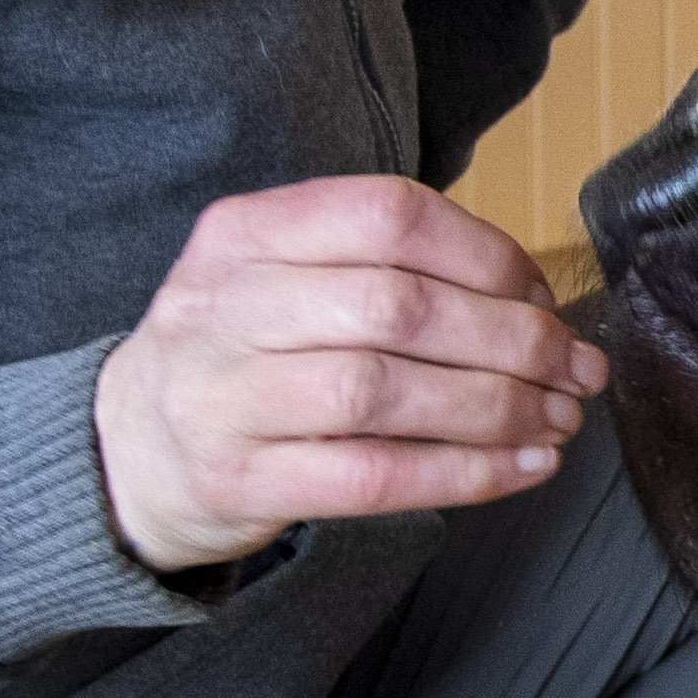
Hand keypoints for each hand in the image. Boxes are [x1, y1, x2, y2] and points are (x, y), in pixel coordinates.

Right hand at [93, 178, 608, 574]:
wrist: (123, 453)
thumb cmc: (238, 357)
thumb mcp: (276, 277)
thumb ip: (379, 265)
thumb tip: (531, 295)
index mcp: (246, 232)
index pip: (389, 216)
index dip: (486, 254)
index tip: (541, 294)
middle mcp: (226, 304)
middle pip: (397, 307)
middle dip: (511, 339)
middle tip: (574, 366)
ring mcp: (225, 397)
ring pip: (386, 394)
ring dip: (496, 409)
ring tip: (558, 417)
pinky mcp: (239, 481)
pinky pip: (373, 478)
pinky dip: (463, 474)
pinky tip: (522, 467)